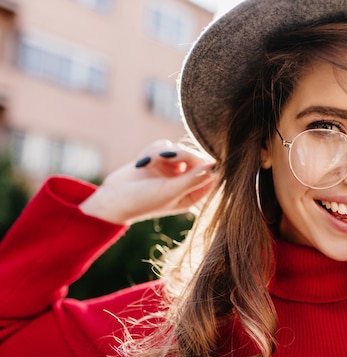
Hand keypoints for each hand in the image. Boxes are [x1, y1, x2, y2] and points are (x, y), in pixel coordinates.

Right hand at [79, 140, 216, 224]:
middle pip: (196, 157)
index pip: (211, 173)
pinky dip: (152, 151)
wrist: (112, 198)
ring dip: (161, 152)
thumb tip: (214, 165)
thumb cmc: (142, 201)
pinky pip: (164, 145)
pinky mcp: (160, 160)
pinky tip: (141, 163)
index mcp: (194, 194)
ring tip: (146, 164)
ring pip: (178, 148)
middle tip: (164, 156)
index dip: (206, 162)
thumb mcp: (169, 192)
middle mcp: (186, 181)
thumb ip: (193, 179)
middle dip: (180, 153)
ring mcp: (173, 170)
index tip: (195, 157)